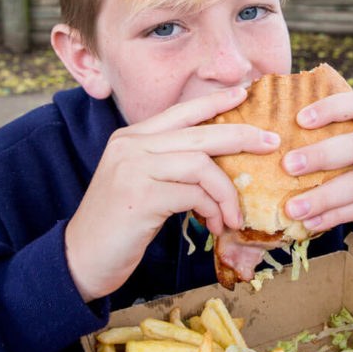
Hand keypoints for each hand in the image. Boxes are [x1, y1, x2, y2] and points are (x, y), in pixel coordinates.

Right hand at [64, 86, 280, 301]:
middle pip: (199, 133)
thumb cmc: (118, 225)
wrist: (81, 259)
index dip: (214, 101)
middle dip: (241, 136)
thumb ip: (169, 166)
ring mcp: (134, 168)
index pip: (181, 111)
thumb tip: (217, 164)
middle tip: (271, 143)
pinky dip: (212, 210)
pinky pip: (194, 194)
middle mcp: (131, 145)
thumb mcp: (141, 184)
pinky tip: (214, 226)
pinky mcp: (141, 196)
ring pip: (201, 164)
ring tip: (234, 215)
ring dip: (227, 192)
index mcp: (131, 136)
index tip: (244, 92)